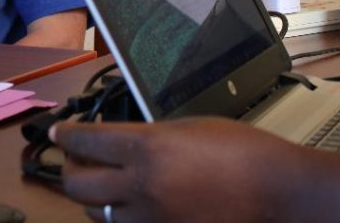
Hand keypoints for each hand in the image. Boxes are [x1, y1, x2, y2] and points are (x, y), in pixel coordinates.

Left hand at [50, 117, 307, 222]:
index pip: (85, 141)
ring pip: (98, 213)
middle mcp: (142, 186)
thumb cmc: (243, 152)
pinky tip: (129, 207)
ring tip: (100, 185)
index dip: (65, 135)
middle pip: (78, 183)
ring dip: (93, 198)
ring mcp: (153, 219)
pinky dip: (122, 219)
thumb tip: (122, 142)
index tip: (57, 132)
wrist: (281, 193)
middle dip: (69, 169)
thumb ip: (149, 136)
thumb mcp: (189, 127)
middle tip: (74, 159)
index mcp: (147, 148)